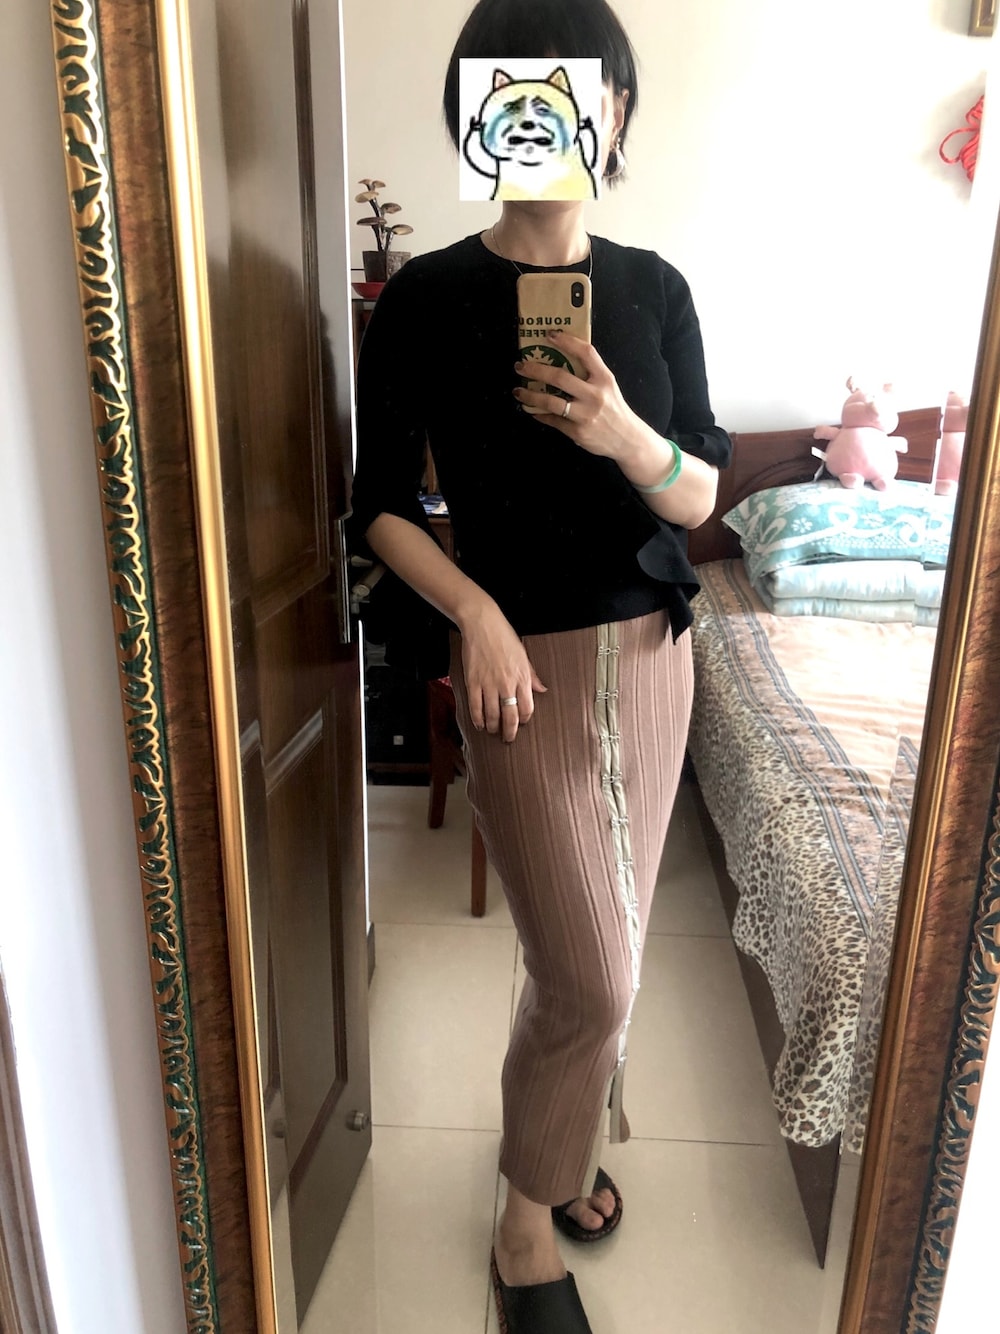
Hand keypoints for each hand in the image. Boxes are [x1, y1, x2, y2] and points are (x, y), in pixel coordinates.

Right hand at [458, 600, 546, 742]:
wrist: (482, 624)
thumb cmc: (504, 636)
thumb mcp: (523, 655)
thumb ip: (532, 675)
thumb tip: (542, 690)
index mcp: (522, 676)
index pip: (527, 708)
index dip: (525, 720)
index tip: (521, 723)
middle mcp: (507, 683)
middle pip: (510, 717)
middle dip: (509, 732)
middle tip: (508, 739)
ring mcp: (489, 684)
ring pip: (492, 715)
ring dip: (492, 727)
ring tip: (492, 731)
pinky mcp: (473, 682)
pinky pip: (475, 707)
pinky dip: (477, 719)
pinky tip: (479, 724)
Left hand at [512, 331, 639, 460]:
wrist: (627, 440)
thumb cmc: (614, 409)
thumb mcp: (608, 387)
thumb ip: (590, 374)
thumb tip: (560, 359)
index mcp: (604, 379)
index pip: (586, 353)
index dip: (567, 341)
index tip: (549, 334)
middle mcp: (595, 395)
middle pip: (560, 377)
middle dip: (536, 370)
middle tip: (521, 366)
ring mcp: (585, 415)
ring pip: (551, 402)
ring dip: (530, 396)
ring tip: (519, 391)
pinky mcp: (577, 432)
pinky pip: (552, 420)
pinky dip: (539, 414)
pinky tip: (531, 410)